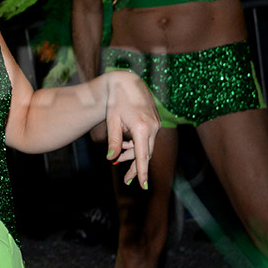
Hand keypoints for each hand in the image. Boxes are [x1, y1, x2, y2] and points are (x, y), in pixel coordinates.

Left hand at [102, 70, 159, 187]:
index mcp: (142, 127)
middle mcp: (153, 127)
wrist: (126, 81)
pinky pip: (147, 139)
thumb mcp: (112, 121)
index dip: (142, 171)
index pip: (143, 155)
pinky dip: (137, 145)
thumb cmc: (116, 100)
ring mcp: (156, 124)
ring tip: (119, 161)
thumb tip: (111, 158)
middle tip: (126, 181)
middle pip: (146, 154)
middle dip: (136, 168)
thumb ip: (114, 141)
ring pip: (147, 147)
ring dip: (134, 155)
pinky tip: (126, 146)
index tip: (144, 185)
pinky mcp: (155, 122)